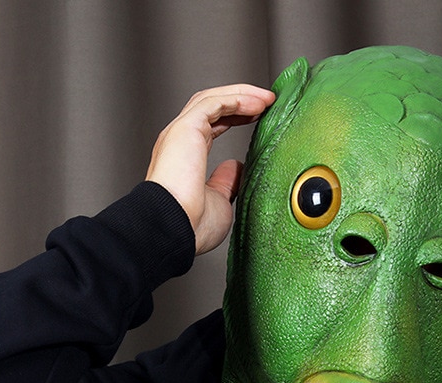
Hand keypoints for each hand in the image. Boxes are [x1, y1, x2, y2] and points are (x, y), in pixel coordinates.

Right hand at [146, 84, 274, 254]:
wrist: (174, 228)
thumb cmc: (191, 225)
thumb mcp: (220, 202)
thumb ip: (227, 182)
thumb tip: (237, 168)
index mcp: (187, 158)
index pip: (213, 126)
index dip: (236, 117)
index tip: (259, 117)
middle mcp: (181, 142)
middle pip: (212, 107)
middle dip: (241, 100)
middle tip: (267, 101)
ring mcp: (181, 133)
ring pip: (212, 100)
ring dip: (241, 95)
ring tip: (266, 97)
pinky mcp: (186, 128)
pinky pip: (213, 103)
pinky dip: (236, 99)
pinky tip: (257, 102)